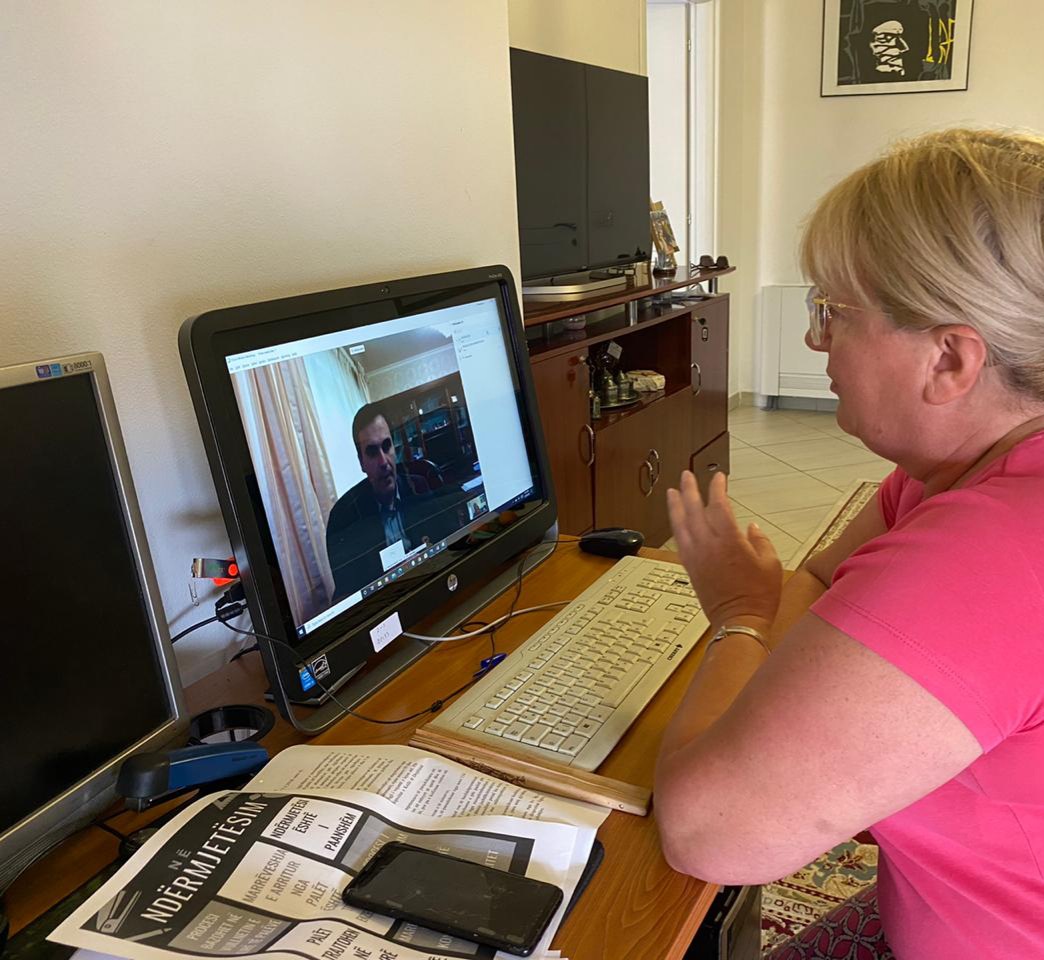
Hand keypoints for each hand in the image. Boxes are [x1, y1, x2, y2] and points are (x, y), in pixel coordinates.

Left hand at [666, 470, 781, 626]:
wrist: (739, 621)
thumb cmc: (759, 596)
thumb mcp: (770, 564)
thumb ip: (760, 541)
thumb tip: (751, 528)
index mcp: (730, 541)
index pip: (719, 505)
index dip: (717, 488)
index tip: (719, 478)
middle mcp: (708, 545)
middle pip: (694, 510)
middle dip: (690, 490)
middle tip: (686, 476)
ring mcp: (696, 556)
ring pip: (681, 524)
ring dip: (676, 505)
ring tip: (672, 492)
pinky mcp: (690, 568)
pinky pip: (679, 541)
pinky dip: (676, 527)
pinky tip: (675, 521)